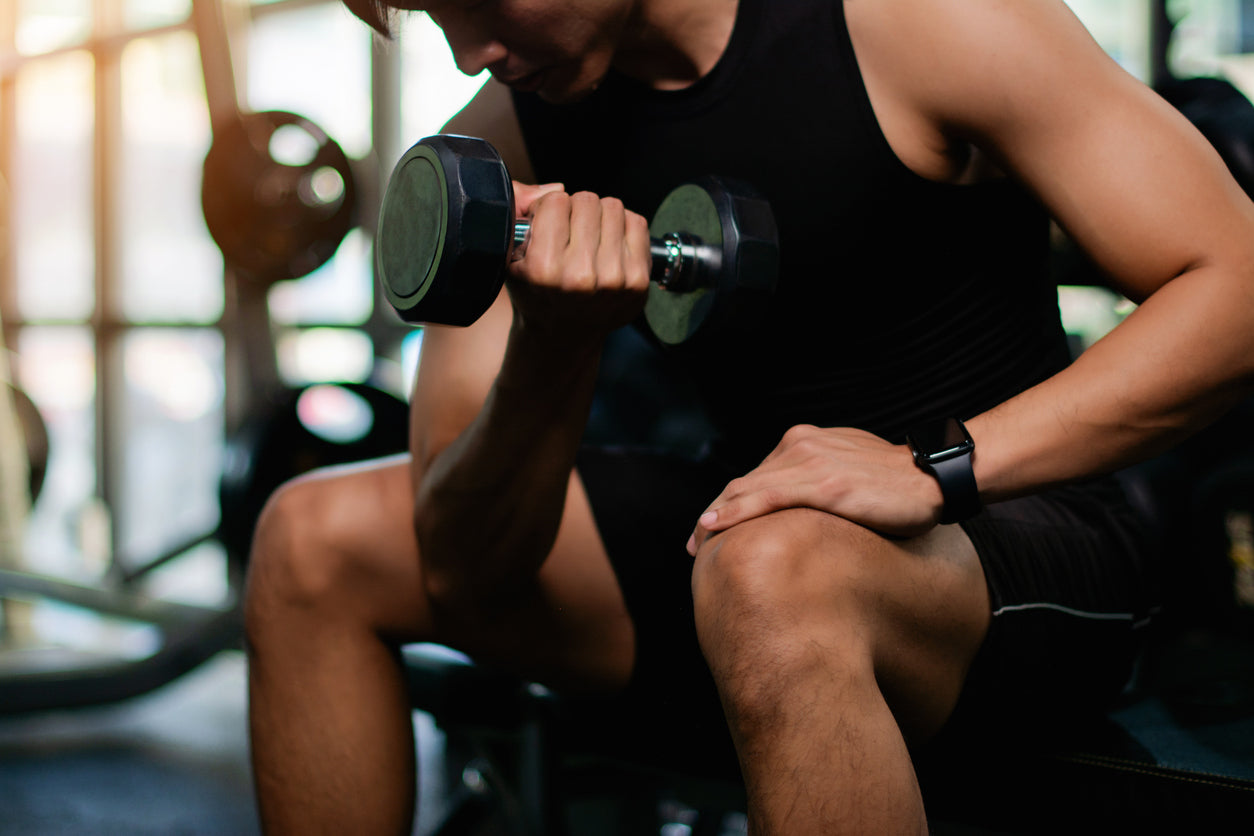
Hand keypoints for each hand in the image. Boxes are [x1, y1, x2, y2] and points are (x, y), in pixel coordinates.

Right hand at [507, 182, 650, 340]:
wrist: (562, 336)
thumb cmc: (536, 292)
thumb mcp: (510, 257)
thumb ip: (518, 212)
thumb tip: (553, 189)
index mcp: (544, 269)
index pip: (556, 201)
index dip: (549, 208)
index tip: (548, 225)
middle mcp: (581, 276)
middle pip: (587, 200)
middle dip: (576, 211)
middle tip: (570, 233)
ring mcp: (614, 280)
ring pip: (613, 207)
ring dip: (600, 217)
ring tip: (589, 240)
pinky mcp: (638, 282)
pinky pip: (637, 223)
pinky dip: (623, 227)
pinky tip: (609, 246)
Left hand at [686, 424, 945, 554]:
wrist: (936, 477)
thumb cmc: (897, 484)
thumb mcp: (847, 471)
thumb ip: (817, 480)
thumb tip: (799, 511)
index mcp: (804, 440)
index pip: (755, 474)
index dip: (728, 501)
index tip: (709, 527)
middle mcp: (802, 444)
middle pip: (743, 481)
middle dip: (714, 512)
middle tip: (694, 544)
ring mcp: (812, 462)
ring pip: (748, 489)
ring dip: (716, 516)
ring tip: (697, 543)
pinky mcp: (825, 483)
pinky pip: (768, 498)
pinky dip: (736, 512)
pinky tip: (716, 526)